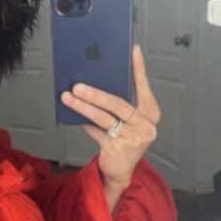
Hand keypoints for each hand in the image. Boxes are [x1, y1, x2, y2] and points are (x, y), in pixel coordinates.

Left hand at [60, 44, 160, 185]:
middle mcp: (145, 126)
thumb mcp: (128, 120)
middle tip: (78, 85)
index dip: (138, 69)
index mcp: (151, 113)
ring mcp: (133, 139)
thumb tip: (94, 80)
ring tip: (68, 97)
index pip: (143, 87)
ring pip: (104, 118)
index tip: (133, 50)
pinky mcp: (117, 149)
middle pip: (118, 104)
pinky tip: (72, 114)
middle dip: (96, 93)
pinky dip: (84, 122)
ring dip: (83, 106)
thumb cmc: (124, 138)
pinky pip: (96, 131)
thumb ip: (119, 103)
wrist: (121, 170)